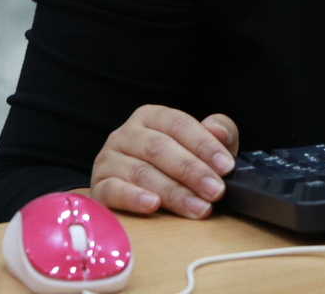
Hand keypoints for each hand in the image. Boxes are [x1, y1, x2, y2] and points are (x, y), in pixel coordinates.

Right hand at [90, 105, 238, 219]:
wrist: (136, 195)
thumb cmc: (176, 166)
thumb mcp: (202, 146)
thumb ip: (217, 132)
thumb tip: (219, 130)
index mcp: (151, 117)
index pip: (179, 125)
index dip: (205, 145)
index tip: (226, 166)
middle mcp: (125, 134)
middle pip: (160, 148)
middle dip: (192, 171)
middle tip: (216, 192)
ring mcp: (108, 160)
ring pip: (142, 172)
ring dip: (174, 192)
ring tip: (199, 208)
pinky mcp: (98, 187)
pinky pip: (114, 191)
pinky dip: (135, 198)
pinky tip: (154, 205)